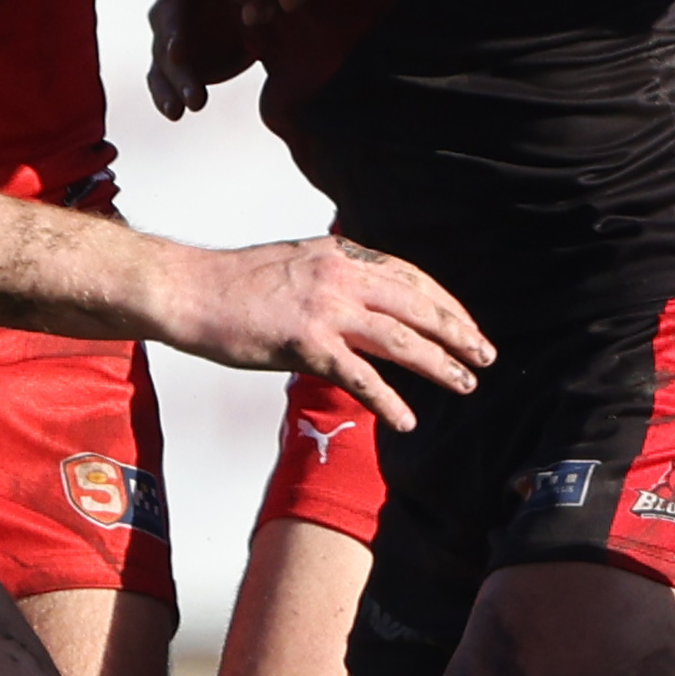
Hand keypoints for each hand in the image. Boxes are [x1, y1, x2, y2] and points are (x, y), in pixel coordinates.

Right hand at [146, 0, 254, 119]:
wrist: (247, 19)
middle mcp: (171, 3)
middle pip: (168, 18)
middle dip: (173, 34)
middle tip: (178, 52)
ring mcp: (165, 36)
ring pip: (164, 55)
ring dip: (180, 77)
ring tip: (195, 101)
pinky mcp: (164, 65)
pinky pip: (158, 80)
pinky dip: (166, 97)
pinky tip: (175, 113)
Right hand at [152, 237, 488, 427]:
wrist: (188, 290)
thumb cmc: (233, 285)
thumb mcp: (295, 265)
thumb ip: (334, 280)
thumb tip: (364, 305)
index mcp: (341, 254)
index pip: (410, 277)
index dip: (444, 303)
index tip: (465, 324)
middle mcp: (341, 276)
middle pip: (417, 306)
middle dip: (457, 332)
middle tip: (486, 356)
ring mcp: (325, 309)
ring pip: (400, 340)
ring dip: (439, 365)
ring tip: (466, 385)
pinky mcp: (305, 343)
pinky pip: (360, 377)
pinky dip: (389, 401)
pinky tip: (406, 420)